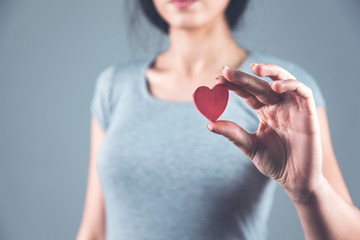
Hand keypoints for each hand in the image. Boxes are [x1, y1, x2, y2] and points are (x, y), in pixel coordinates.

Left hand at [208, 64, 324, 198]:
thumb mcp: (250, 146)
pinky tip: (275, 87)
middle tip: (226, 72)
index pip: (248, 93)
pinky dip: (291, 85)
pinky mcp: (308, 114)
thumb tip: (208, 123)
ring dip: (271, 71)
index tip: (217, 80)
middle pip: (260, 85)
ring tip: (254, 68)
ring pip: (284, 80)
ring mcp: (293, 108)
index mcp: (264, 111)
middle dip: (243, 77)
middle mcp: (278, 106)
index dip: (234, 85)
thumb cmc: (274, 163)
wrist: (295, 180)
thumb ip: (233, 134)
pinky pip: (303, 92)